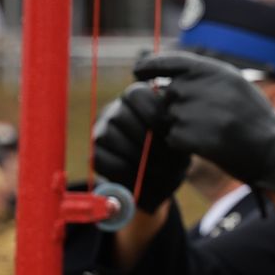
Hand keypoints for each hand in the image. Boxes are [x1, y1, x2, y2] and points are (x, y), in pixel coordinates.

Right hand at [93, 88, 187, 213]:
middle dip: (144, 139)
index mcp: (138, 98)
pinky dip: (121, 170)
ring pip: (107, 135)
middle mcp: (116, 110)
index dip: (153, 114)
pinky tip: (139, 176)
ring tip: (156, 168)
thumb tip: (169, 132)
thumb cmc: (174, 153)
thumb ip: (174, 130)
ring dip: (134, 155)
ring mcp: (101, 131)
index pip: (136, 94)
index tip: (170, 133)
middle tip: (165, 157)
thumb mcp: (179, 140)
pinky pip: (99, 158)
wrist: (161, 180)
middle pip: (120, 115)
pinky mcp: (95, 153)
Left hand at [132, 52, 274, 198]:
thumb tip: (169, 80)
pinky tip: (208, 145)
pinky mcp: (192, 137)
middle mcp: (204, 87)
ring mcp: (196, 112)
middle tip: (206, 120)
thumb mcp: (236, 86)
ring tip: (211, 132)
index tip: (137, 71)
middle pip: (168, 93)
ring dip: (181, 127)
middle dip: (177, 107)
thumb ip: (205, 78)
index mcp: (216, 71)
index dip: (151, 65)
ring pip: (168, 117)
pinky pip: (172, 138)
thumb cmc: (255, 118)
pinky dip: (184, 144)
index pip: (172, 61)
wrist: (274, 150)